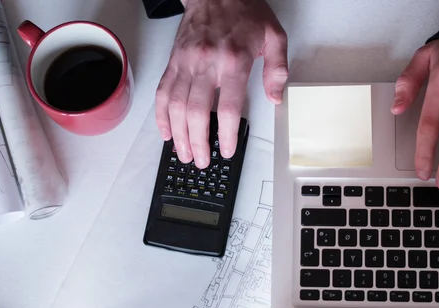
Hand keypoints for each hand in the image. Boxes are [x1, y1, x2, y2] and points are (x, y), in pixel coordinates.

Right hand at [155, 0, 287, 167]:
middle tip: (201, 161)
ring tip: (183, 154)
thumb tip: (274, 97)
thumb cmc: (244, 13)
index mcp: (234, 60)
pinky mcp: (173, 62)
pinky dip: (161, 116)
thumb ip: (277, 68)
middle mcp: (206, 63)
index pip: (227, 106)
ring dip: (177, 135)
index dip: (225, 134)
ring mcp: (186, 63)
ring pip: (176, 106)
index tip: (226, 150)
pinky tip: (165, 132)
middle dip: (197, 142)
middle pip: (196, 112)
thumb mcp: (274, 35)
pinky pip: (162, 92)